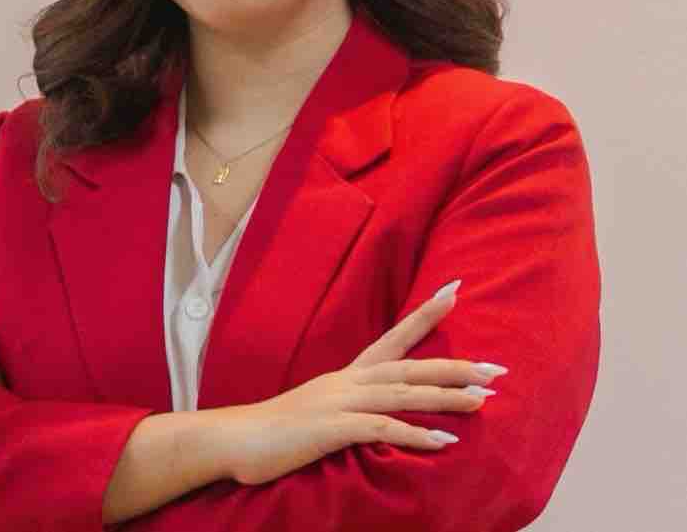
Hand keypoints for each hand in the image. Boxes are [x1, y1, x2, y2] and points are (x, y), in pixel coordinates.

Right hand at [227, 282, 508, 484]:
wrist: (236, 439)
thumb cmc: (279, 430)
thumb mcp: (320, 408)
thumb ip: (351, 405)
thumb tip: (380, 409)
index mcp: (347, 375)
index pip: (394, 337)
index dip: (425, 315)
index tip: (455, 291)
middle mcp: (347, 381)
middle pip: (409, 366)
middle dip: (454, 366)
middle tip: (496, 368)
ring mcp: (340, 403)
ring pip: (402, 393)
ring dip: (445, 397)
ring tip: (483, 400)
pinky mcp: (332, 429)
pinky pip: (382, 430)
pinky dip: (414, 434)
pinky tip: (443, 442)